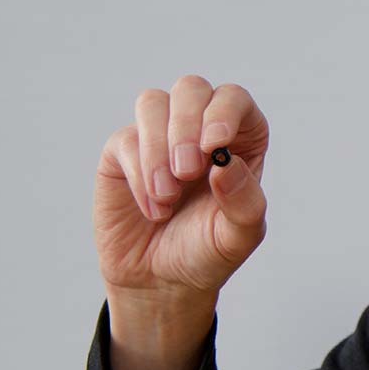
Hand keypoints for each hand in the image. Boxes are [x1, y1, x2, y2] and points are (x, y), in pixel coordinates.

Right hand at [94, 76, 270, 304]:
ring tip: (167, 197)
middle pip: (191, 88)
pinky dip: (140, 174)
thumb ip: (244, 202)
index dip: (224, 112)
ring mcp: (160, 135)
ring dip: (158, 149)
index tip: (215, 145)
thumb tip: (226, 162)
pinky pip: (126, 140)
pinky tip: (153, 209)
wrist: (162, 281)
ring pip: (153, 104)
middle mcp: (200, 128)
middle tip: (187, 173)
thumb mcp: (238, 237)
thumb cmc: (206, 252)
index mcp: (239, 140)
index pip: (234, 99)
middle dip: (187, 127)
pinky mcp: (124, 151)